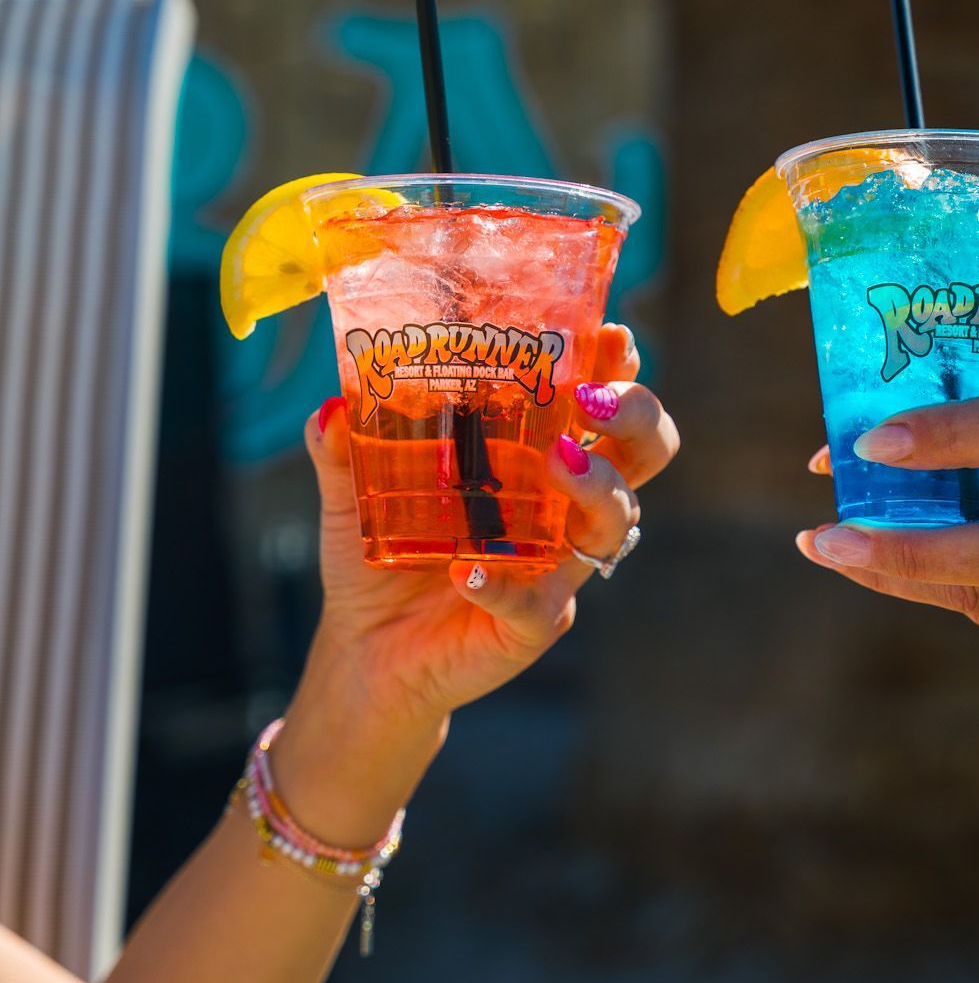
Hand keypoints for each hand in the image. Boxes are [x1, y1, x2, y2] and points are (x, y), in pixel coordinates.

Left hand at [277, 324, 677, 836]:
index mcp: (537, 457)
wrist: (368, 649)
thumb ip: (342, 450)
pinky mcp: (533, 623)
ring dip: (597, 484)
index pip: (600, 402)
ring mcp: (557, 565)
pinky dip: (503, 586)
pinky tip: (466, 573)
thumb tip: (330, 409)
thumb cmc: (382, 554)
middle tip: (592, 400)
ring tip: (556, 463)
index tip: (610, 334)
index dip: (619, 366)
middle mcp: (564, 506)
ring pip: (615, 521)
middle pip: (644, 452)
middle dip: (638, 416)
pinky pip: (538, 605)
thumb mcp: (355, 492)